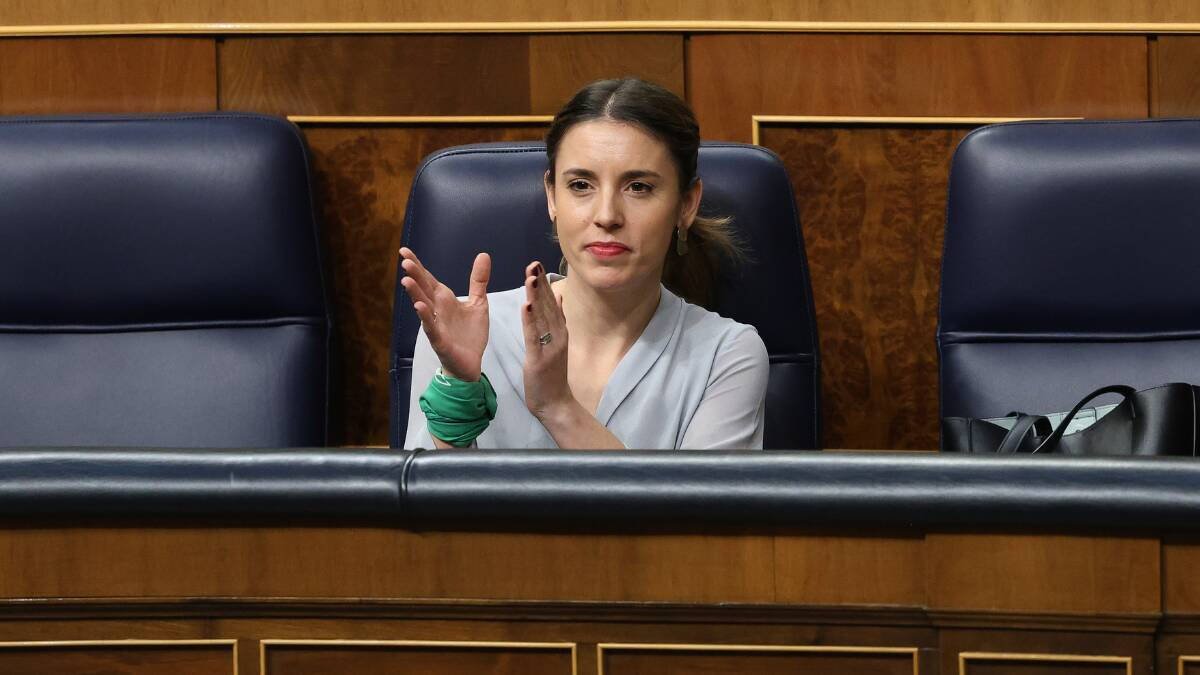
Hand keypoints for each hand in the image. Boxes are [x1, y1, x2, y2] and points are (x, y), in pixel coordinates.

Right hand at [399, 247, 489, 381]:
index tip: (404, 250)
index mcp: (444, 299)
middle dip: (414, 275)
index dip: (418, 265)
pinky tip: (420, 306)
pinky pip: (431, 328)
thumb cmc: (470, 334)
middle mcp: (437, 310)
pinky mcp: (440, 341)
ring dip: (415, 294)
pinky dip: (426, 317)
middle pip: (423, 289)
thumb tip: (483, 254)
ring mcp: (436, 325)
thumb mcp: (479, 302)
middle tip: (404, 260)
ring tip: (406, 280)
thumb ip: (478, 280)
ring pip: (423, 307)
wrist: (471, 363)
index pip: (428, 279)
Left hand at [520, 261, 573, 419]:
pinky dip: (530, 321)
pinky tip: (526, 306)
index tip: (537, 265)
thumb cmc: (552, 375)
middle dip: (540, 284)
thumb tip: (559, 298)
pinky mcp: (540, 359)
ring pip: (542, 317)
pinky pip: (534, 337)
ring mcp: (550, 347)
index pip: (552, 302)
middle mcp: (558, 335)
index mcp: (559, 331)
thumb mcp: (556, 344)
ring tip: (530, 277)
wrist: (555, 403)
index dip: (544, 283)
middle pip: (548, 305)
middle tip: (533, 263)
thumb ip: (557, 321)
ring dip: (536, 296)